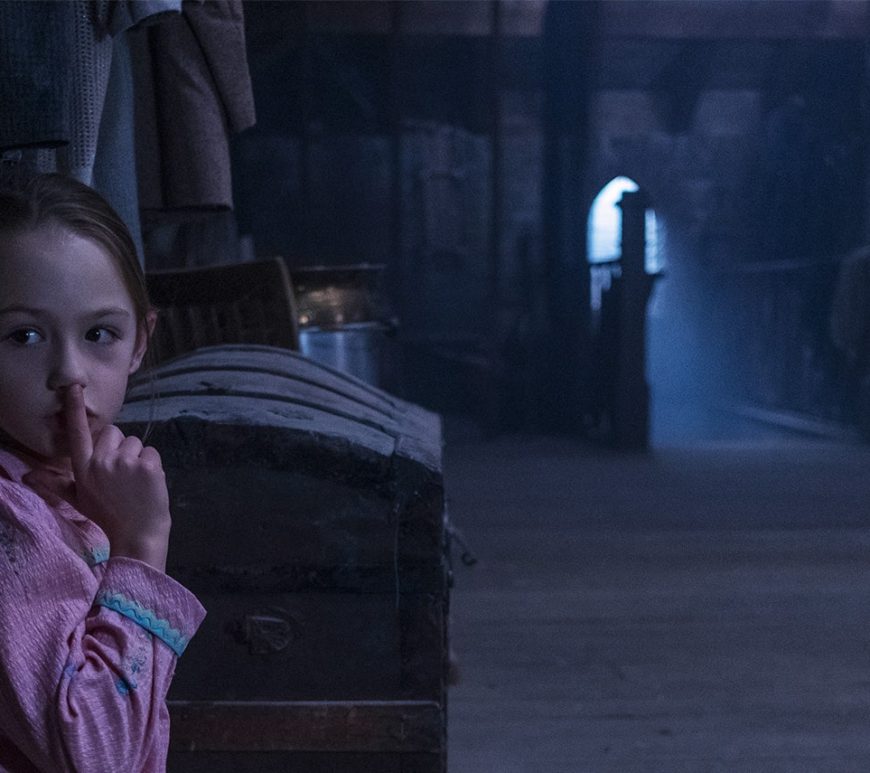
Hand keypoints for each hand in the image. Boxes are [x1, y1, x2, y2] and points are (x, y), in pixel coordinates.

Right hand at [64, 385, 170, 571]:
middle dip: (120, 448)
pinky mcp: (147, 464)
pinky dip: (153, 465)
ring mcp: (125, 462)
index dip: (74, 408)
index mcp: (83, 469)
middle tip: (122, 474)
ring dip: (138, 457)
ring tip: (135, 482)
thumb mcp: (79, 500)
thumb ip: (55, 484)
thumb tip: (28, 476)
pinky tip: (148, 483)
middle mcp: (100, 462)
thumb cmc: (108, 516)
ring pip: (135, 442)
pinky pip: (152, 451)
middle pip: (114, 433)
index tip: (72, 386)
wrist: (138, 535)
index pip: (77, 433)